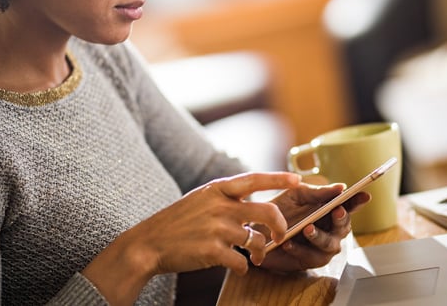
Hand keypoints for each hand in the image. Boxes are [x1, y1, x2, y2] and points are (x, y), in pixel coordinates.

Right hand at [82, 172, 300, 304]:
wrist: (148, 244)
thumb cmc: (176, 222)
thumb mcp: (200, 199)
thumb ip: (226, 198)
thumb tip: (253, 199)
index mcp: (217, 189)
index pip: (254, 179)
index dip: (278, 179)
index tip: (298, 180)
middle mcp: (220, 206)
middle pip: (266, 212)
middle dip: (279, 226)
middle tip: (280, 235)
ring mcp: (216, 229)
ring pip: (256, 240)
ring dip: (259, 252)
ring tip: (255, 257)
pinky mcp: (212, 252)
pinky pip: (241, 262)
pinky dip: (243, 267)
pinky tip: (238, 267)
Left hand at [257, 183, 370, 271]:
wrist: (256, 229)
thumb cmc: (278, 210)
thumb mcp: (296, 195)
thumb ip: (317, 192)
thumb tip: (341, 187)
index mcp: (328, 210)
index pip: (348, 205)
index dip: (358, 201)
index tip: (365, 195)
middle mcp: (329, 229)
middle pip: (344, 227)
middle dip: (342, 219)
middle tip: (336, 211)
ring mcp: (321, 246)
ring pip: (331, 245)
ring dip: (320, 236)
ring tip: (307, 228)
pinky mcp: (309, 261)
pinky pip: (311, 257)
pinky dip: (301, 250)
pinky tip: (289, 243)